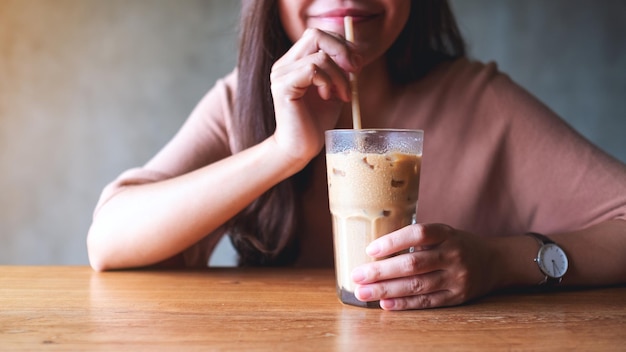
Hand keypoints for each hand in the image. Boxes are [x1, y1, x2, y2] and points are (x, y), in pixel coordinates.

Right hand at [270, 28, 360, 165]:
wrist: (300, 148)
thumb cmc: (315, 122)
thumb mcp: (333, 90)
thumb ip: (341, 71)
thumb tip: (357, 54)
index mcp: (294, 62)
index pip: (318, 35)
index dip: (341, 44)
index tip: (356, 65)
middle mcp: (284, 64)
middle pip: (315, 35)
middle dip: (342, 51)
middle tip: (355, 71)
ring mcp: (281, 74)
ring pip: (320, 56)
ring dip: (339, 76)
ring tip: (341, 95)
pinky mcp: (283, 87)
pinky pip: (313, 69)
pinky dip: (327, 81)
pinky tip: (327, 97)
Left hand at [351, 223, 498, 309]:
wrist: (494, 261)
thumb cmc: (456, 244)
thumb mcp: (442, 233)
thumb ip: (416, 240)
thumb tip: (374, 251)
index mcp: (447, 233)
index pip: (418, 234)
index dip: (393, 241)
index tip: (370, 249)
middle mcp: (453, 254)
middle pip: (413, 264)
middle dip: (381, 271)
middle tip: (357, 276)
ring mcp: (456, 277)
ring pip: (417, 285)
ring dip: (386, 290)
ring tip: (363, 292)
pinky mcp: (456, 297)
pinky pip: (427, 302)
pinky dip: (404, 303)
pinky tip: (385, 303)